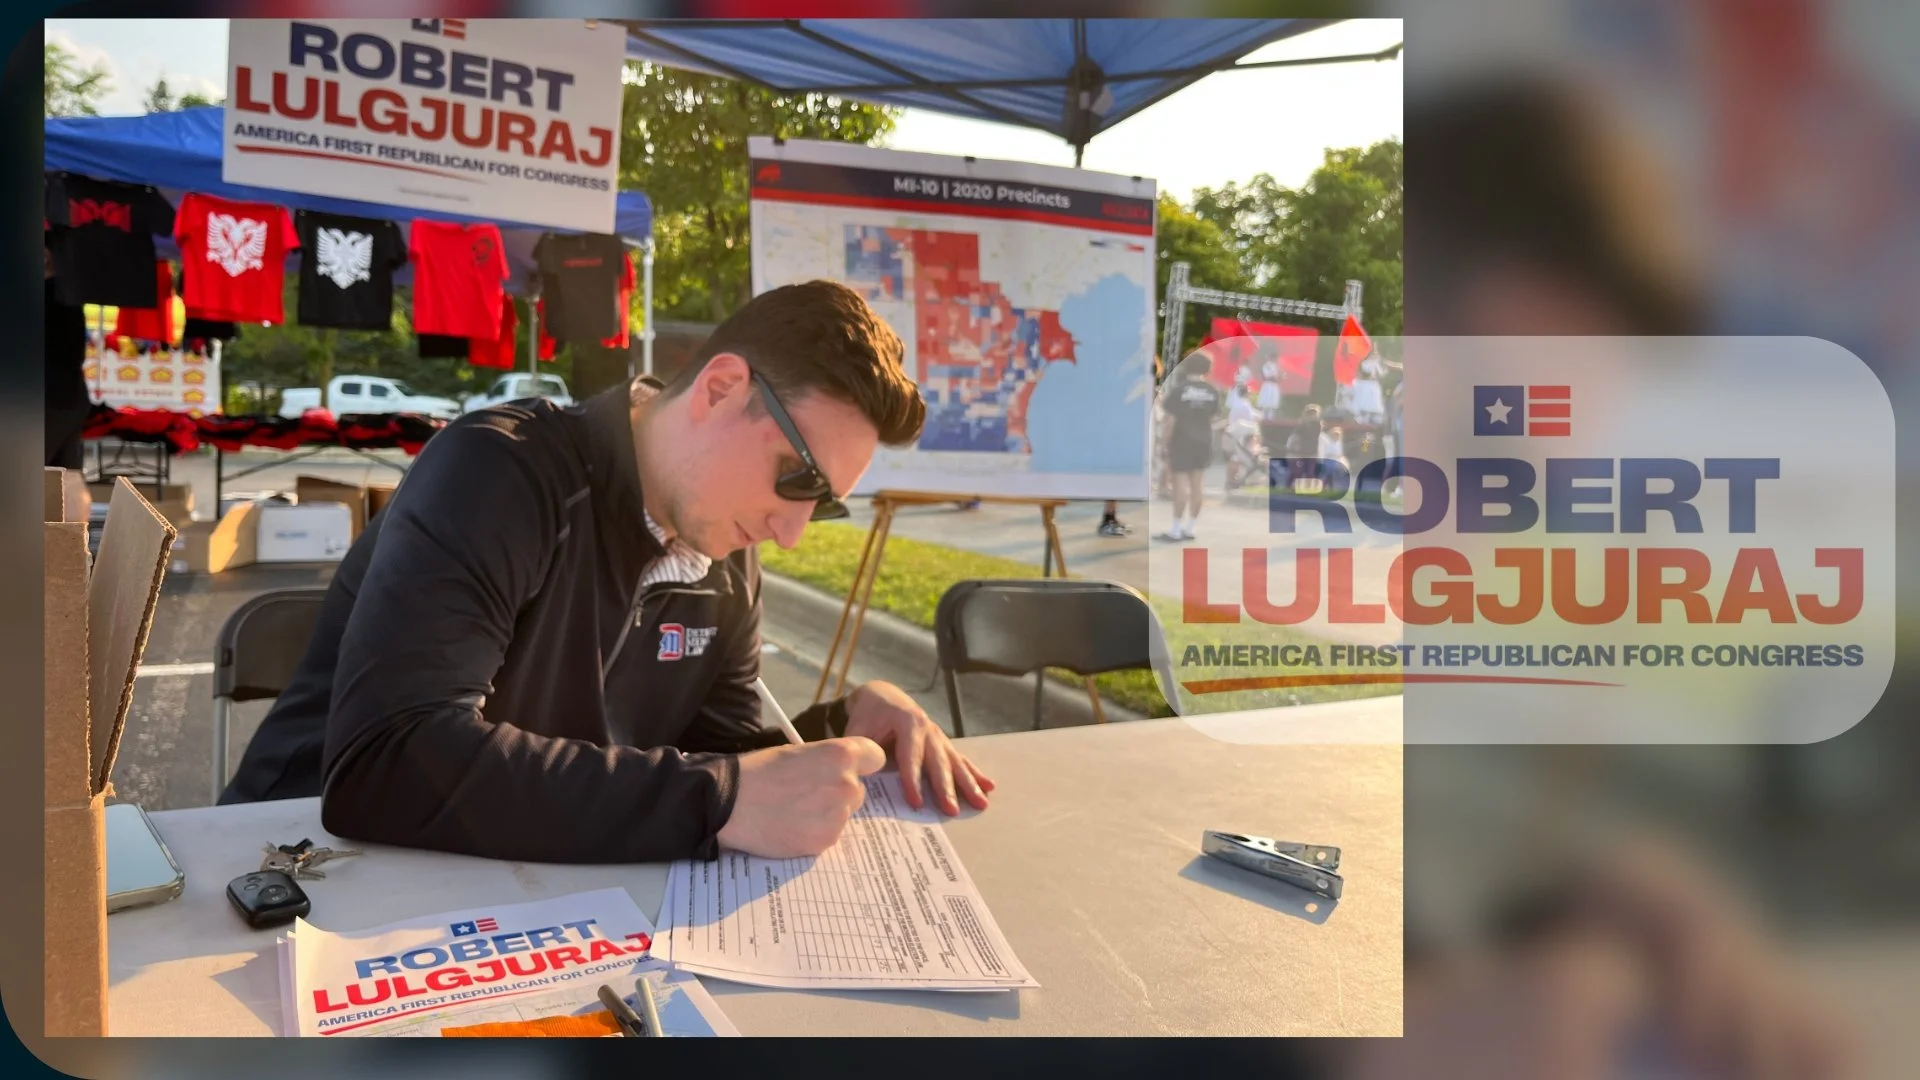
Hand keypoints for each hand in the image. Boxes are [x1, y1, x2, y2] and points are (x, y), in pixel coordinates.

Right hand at [716, 737, 884, 857]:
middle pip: (859, 790)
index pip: (876, 757)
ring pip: (843, 815)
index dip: (863, 763)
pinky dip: (814, 832)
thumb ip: (827, 761)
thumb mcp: (797, 752)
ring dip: (827, 814)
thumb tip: (840, 772)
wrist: (728, 803)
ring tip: (794, 811)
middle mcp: (847, 785)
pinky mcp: (825, 841)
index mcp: (841, 755)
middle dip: (840, 792)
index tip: (852, 769)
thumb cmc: (758, 771)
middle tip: (809, 794)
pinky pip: (829, 835)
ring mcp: (839, 816)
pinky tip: (791, 826)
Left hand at [843, 681, 993, 815]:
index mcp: (907, 722)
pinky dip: (975, 773)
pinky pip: (961, 759)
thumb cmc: (868, 716)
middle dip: (945, 787)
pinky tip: (989, 786)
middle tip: (952, 810)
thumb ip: (861, 752)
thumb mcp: (858, 730)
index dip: (912, 781)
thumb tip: (859, 781)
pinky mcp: (943, 743)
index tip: (916, 803)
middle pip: (938, 761)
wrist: (883, 696)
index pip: (910, 756)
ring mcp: (938, 736)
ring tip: (981, 803)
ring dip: (968, 784)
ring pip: (955, 761)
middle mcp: (928, 728)